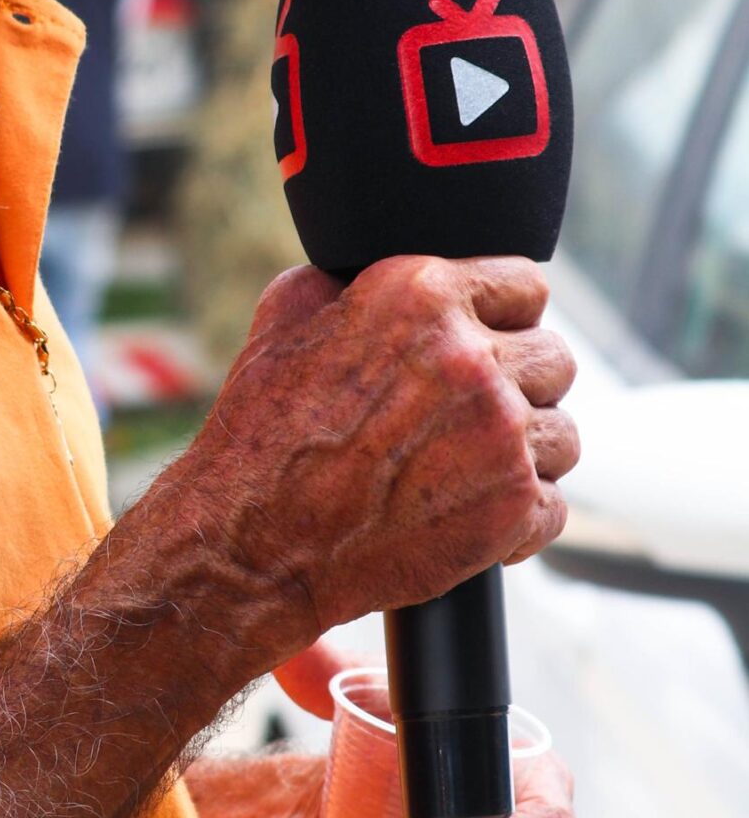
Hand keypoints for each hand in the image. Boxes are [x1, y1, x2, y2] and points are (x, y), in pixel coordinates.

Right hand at [170, 254, 578, 664]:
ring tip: (472, 469)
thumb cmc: (259, 433)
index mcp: (421, 294)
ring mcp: (499, 434)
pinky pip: (554, 506)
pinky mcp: (510, 508)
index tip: (491, 341)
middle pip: (555, 358)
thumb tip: (365, 276)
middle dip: (521, 385)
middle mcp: (471, 356)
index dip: (505, 316)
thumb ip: (344, 283)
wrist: (253, 541)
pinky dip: (519, 518)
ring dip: (527, 453)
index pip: (525, 284)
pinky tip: (469, 513)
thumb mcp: (282, 321)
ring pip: (564, 434)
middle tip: (475, 414)